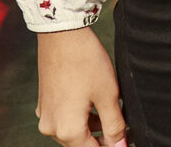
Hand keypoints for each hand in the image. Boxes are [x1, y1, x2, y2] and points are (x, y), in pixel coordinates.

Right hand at [35, 28, 126, 145]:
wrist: (62, 35)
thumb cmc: (86, 62)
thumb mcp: (108, 95)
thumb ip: (114, 125)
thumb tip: (119, 146)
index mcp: (66, 130)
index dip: (111, 146)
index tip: (126, 139)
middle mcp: (51, 127)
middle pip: (80, 143)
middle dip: (102, 137)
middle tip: (123, 126)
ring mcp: (45, 115)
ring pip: (72, 131)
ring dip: (92, 126)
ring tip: (113, 111)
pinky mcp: (44, 103)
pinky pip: (64, 118)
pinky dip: (80, 116)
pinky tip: (95, 102)